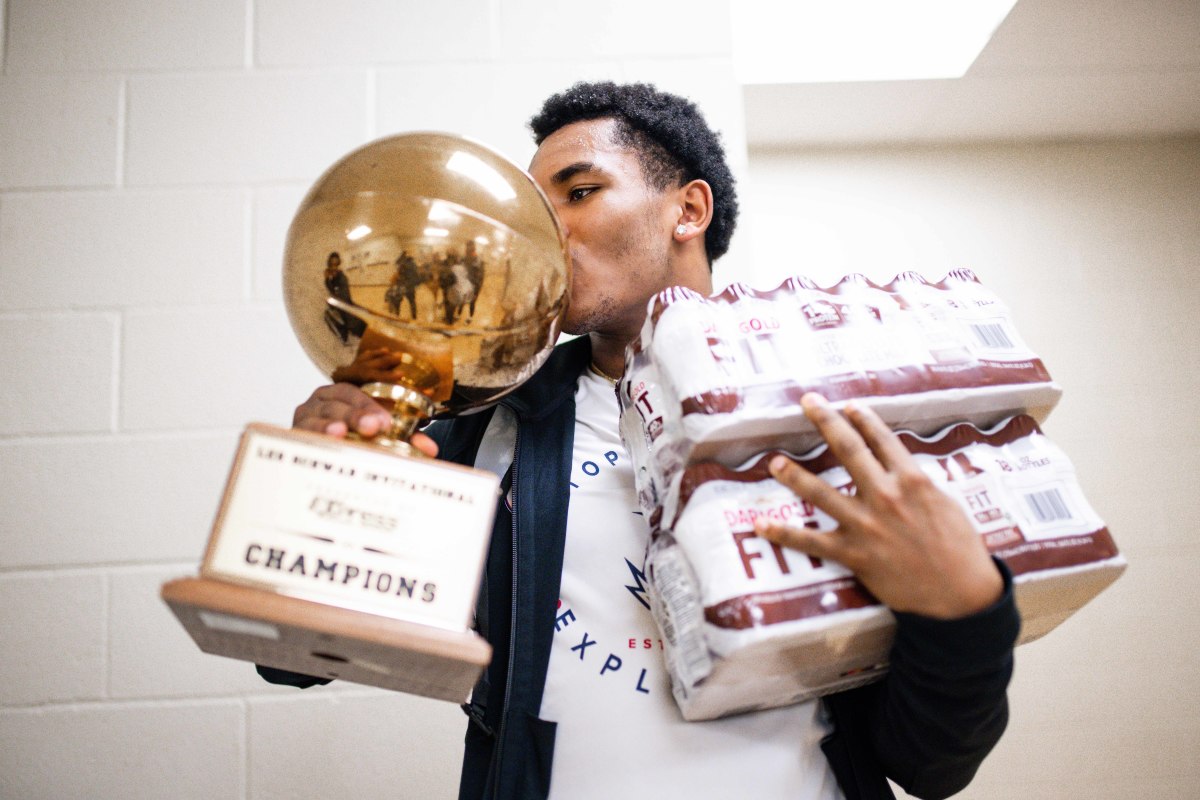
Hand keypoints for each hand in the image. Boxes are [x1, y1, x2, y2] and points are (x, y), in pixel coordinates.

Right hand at [292, 383, 438, 456]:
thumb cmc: (352, 439)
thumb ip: (405, 440)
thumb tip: (430, 450)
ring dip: (329, 426)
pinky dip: (312, 439)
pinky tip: (323, 443)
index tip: (384, 422)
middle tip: (372, 427)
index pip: (353, 392)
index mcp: (341, 395)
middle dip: (354, 415)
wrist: (319, 455)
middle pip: (336, 405)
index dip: (367, 405)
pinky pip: (301, 435)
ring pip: (315, 418)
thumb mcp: (380, 437)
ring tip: (340, 432)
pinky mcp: (293, 435)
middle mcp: (320, 402)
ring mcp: (304, 418)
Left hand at [754, 394, 1001, 619]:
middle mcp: (885, 496)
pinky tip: (760, 525)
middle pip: (849, 450)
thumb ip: (917, 485)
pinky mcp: (854, 554)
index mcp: (912, 480)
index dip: (863, 419)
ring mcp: (866, 525)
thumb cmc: (960, 548)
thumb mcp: (946, 504)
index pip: (882, 439)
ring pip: (821, 493)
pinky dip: (783, 534)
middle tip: (807, 402)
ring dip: (794, 475)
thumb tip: (898, 469)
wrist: (961, 593)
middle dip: (825, 422)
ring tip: (774, 461)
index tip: (848, 406)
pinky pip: (811, 542)